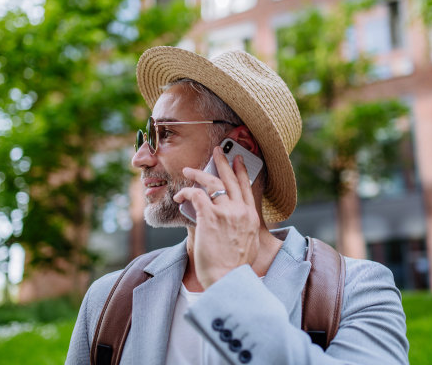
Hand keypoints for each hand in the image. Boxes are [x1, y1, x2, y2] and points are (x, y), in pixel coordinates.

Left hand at [173, 146, 260, 288]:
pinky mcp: (210, 216)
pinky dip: (186, 192)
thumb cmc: (234, 268)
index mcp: (252, 218)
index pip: (247, 188)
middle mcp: (241, 210)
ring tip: (188, 170)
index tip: (239, 161)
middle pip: (232, 179)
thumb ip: (243, 229)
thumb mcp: (249, 245)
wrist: (229, 280)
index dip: (242, 172)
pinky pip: (195, 195)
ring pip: (212, 183)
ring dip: (198, 174)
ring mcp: (227, 212)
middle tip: (218, 151)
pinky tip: (180, 196)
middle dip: (224, 162)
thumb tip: (232, 222)